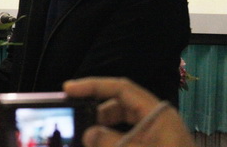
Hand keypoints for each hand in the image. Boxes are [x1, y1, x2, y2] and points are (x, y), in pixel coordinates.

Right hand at [63, 77, 195, 146]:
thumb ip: (111, 142)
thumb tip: (89, 134)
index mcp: (158, 113)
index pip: (121, 88)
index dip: (94, 86)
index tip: (69, 89)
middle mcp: (157, 120)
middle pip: (120, 104)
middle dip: (96, 110)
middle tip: (75, 118)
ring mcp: (157, 136)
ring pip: (122, 123)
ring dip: (103, 128)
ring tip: (86, 137)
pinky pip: (128, 138)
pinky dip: (113, 140)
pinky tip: (101, 145)